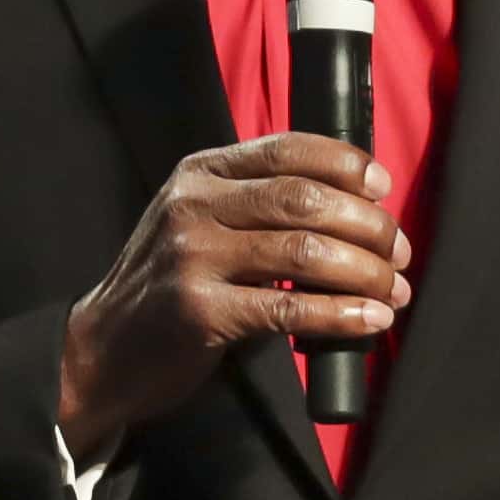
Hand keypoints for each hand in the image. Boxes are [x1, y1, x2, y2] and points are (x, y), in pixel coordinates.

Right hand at [59, 134, 410, 455]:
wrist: (101, 350)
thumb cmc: (170, 285)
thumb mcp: (201, 223)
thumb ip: (259, 206)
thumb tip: (358, 209)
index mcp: (201, 172)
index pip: (288, 149)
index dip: (346, 164)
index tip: (383, 187)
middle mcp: (194, 205)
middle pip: (305, 199)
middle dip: (368, 225)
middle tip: (399, 252)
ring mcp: (192, 257)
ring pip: (304, 251)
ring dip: (364, 272)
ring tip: (393, 290)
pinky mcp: (198, 311)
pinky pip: (288, 309)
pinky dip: (340, 314)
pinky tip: (369, 319)